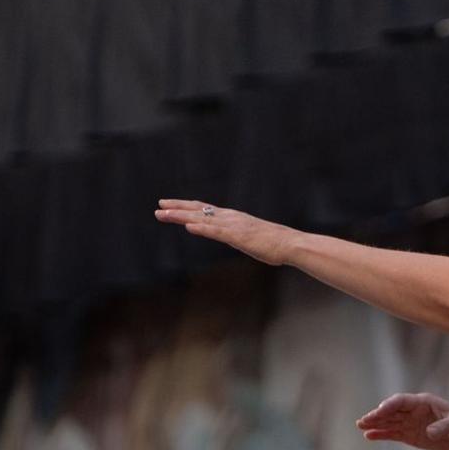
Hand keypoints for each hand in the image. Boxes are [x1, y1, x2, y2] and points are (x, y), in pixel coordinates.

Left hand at [153, 199, 298, 265]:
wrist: (289, 244)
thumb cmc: (273, 243)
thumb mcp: (249, 237)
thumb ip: (237, 235)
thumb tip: (231, 236)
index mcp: (232, 217)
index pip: (204, 209)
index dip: (185, 207)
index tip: (169, 205)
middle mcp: (229, 217)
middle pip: (198, 210)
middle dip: (177, 208)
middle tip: (159, 206)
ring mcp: (232, 226)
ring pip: (201, 219)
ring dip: (181, 216)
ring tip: (163, 214)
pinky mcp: (237, 236)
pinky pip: (215, 232)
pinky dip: (201, 229)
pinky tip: (188, 227)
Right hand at [355, 392, 448, 449]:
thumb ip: (444, 426)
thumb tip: (429, 433)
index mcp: (422, 402)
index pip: (401, 401)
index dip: (390, 406)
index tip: (380, 411)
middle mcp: (412, 411)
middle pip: (391, 411)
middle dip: (377, 415)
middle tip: (363, 420)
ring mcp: (409, 423)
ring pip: (389, 422)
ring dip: (375, 424)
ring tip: (360, 425)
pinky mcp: (409, 435)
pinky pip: (392, 434)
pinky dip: (381, 435)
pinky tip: (369, 436)